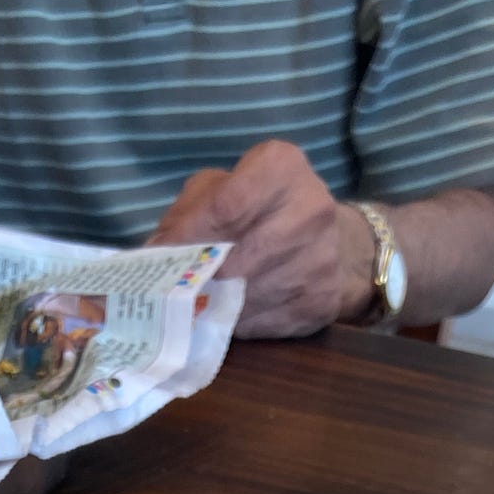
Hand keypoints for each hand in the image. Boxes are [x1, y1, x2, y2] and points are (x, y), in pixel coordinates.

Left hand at [149, 140, 376, 338]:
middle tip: (170, 292)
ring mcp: (321, 260)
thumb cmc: (264, 211)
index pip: (224, 206)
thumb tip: (152, 258)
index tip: (159, 259)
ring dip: (214, 307)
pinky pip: (263, 323)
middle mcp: (310, 210)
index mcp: (281, 168)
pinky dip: (238, 324)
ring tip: (198, 305)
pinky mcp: (322, 302)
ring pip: (246, 297)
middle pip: (234, 259)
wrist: (340, 246)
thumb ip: (188, 214)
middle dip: (196, 280)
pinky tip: (231, 315)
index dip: (186, 238)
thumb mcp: (225, 189)